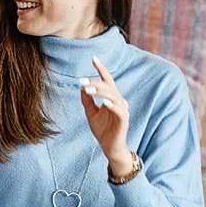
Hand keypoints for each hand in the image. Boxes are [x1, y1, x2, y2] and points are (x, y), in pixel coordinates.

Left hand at [79, 56, 132, 174]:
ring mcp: (122, 110)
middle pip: (109, 87)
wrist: (109, 147)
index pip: (107, 80)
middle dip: (96, 83)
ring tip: (88, 90)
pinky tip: (104, 102)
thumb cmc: (102, 130)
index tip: (94, 58)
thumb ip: (87, 101)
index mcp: (111, 98)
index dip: (101, 69)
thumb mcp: (91, 113)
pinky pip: (119, 111)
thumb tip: (81, 87)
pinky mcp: (124, 120)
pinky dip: (112, 105)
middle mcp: (119, 101)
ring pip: (113, 96)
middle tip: (82, 81)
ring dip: (101, 92)